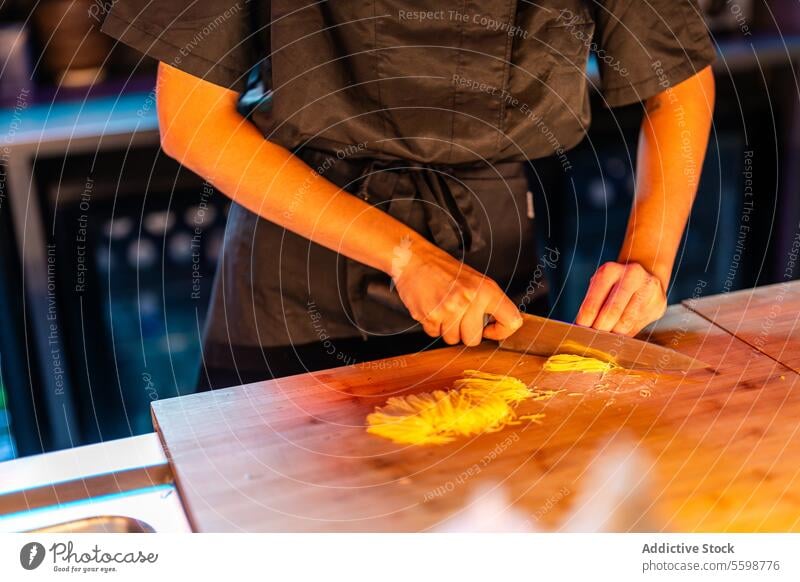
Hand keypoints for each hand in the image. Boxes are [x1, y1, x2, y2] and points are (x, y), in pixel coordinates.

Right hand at [393, 247, 522, 345]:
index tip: (490, 329)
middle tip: (458, 315)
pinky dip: (433, 325)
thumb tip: (496, 326)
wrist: (415, 260)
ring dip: (447, 329)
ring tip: (443, 309)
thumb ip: (488, 303)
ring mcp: (449, 309)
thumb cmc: (443, 270)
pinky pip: (435, 335)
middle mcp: (469, 300)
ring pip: (453, 339)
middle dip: (464, 332)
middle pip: (473, 340)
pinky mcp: (430, 316)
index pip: (511, 321)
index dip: (501, 331)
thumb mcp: (475, 280)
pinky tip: (432, 308)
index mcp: (486, 290)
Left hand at [575, 261, 666, 335]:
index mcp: (610, 270)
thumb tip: (583, 328)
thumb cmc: (615, 283)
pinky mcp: (658, 304)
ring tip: (605, 337)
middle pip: (612, 312)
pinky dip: (625, 334)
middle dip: (600, 328)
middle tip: (593, 338)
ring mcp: (648, 289)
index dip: (586, 319)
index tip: (581, 330)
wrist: (645, 274)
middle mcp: (631, 276)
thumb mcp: (600, 285)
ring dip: (613, 333)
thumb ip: (592, 303)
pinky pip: (638, 326)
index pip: (594, 301)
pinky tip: (619, 334)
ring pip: (626, 322)